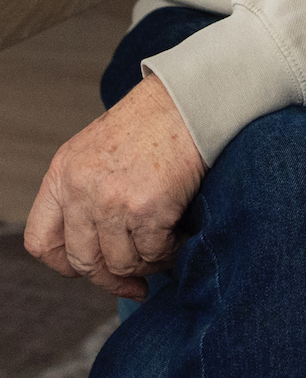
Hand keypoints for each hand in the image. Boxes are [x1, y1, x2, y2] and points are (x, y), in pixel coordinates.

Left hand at [25, 76, 203, 298]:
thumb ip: (85, 189)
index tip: (88, 268)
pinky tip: (179, 239)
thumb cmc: (154, 118)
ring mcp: (113, 202)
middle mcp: (81, 191)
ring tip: (162, 252)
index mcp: (63, 174)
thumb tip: (96, 240)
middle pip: (83, 261)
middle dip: (110, 277)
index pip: (41, 240)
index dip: (63, 263)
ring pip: (121, 263)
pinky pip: (154, 253)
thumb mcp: (98, 148)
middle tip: (133, 280)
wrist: (192, 97)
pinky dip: (169, 253)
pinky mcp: (149, 209)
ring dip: (145, 265)